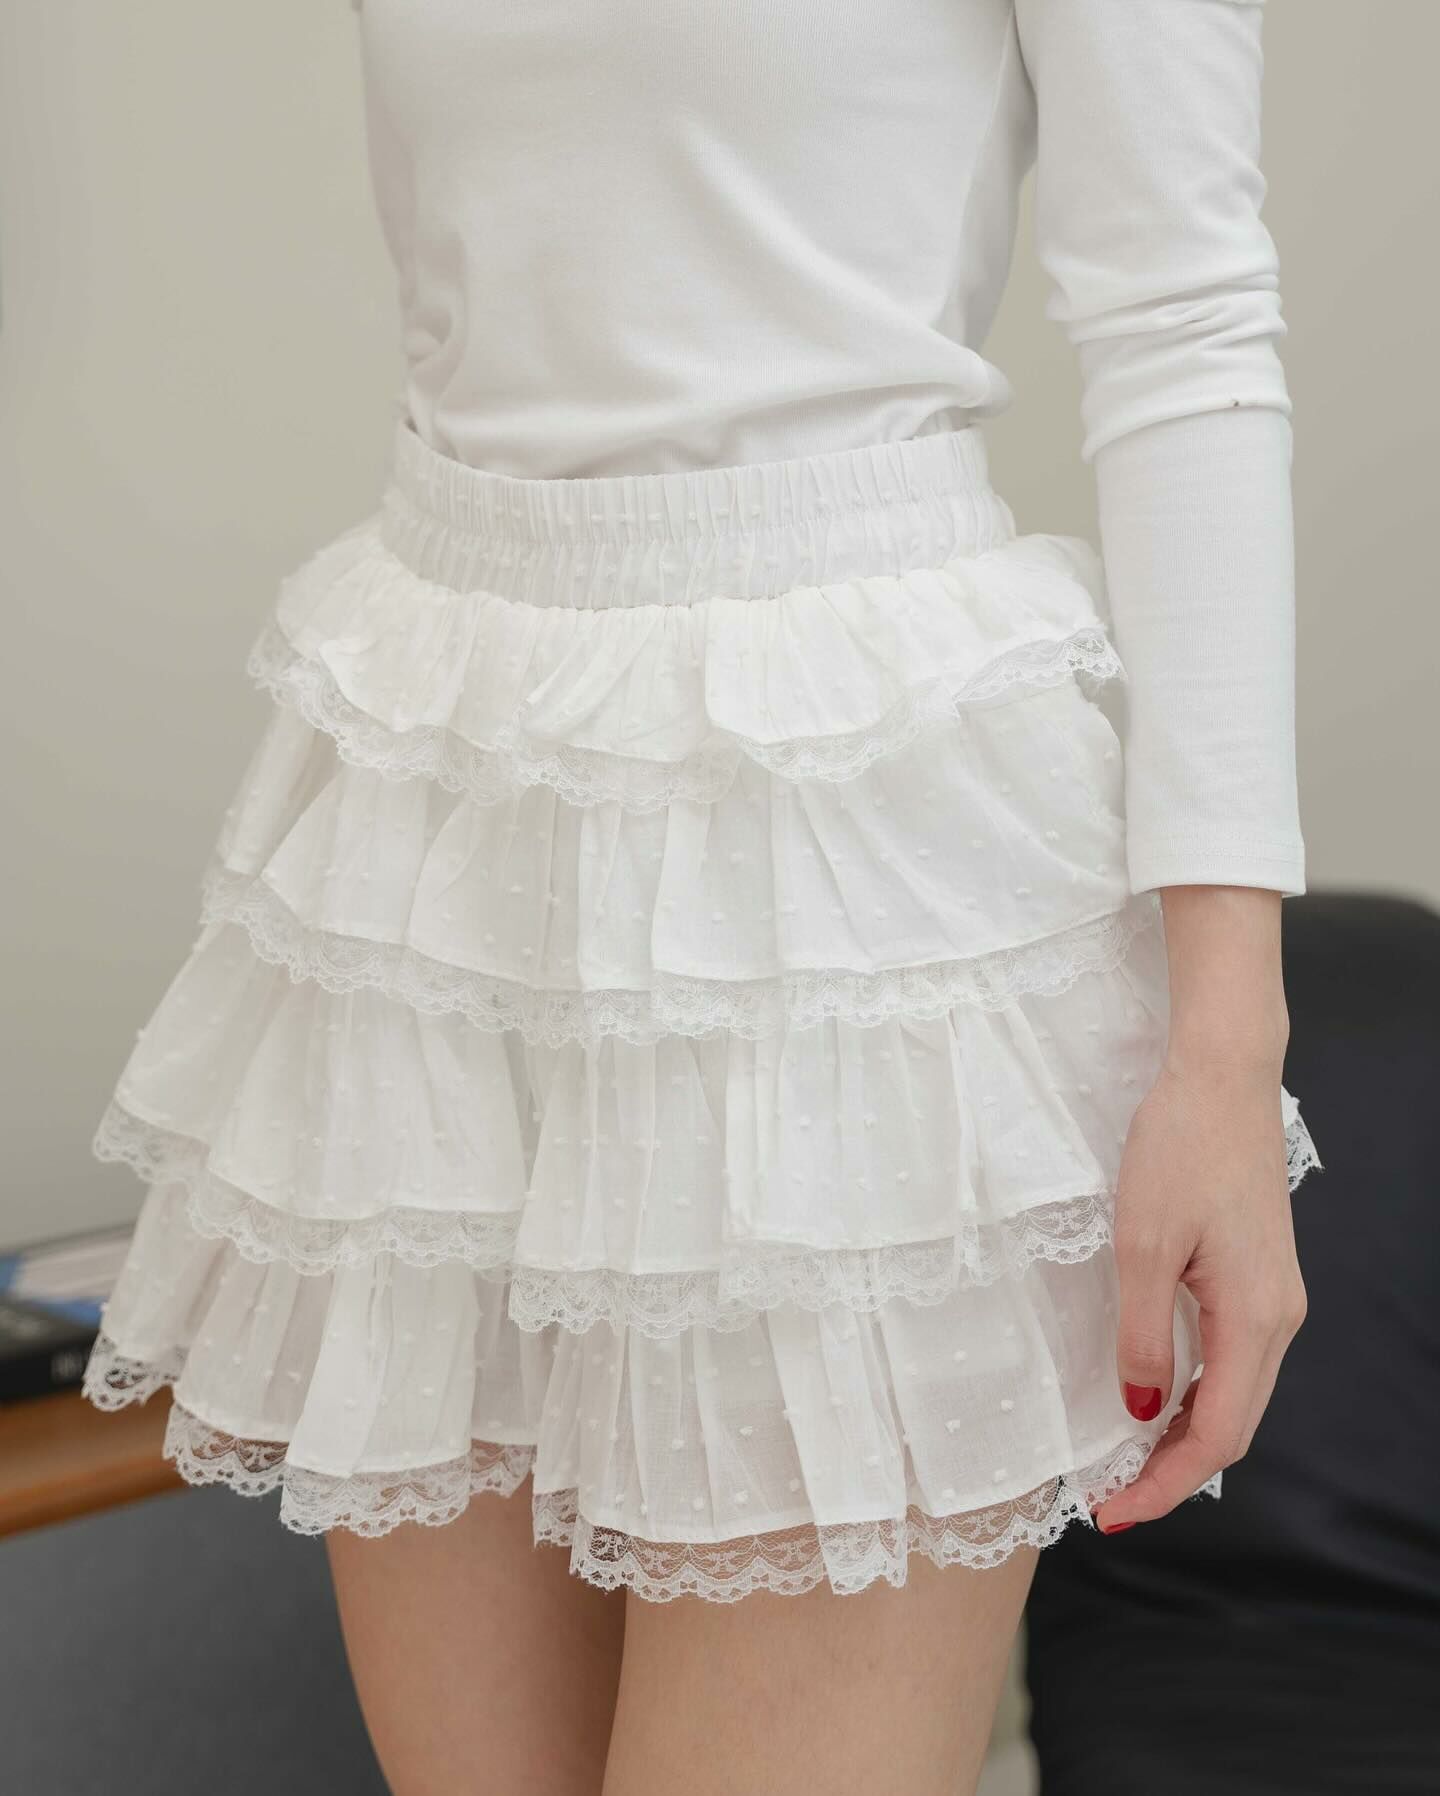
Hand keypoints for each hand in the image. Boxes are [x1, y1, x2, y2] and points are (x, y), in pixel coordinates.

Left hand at [1090, 1049, 1306, 1532]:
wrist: (1223, 1078)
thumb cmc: (1180, 1149)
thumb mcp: (1143, 1243)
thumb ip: (1142, 1332)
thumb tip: (1139, 1406)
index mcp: (1254, 1318)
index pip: (1216, 1435)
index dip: (1165, 1483)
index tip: (1112, 1511)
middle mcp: (1279, 1318)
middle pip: (1233, 1426)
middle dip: (1173, 1471)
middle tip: (1111, 1499)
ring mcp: (1275, 1298)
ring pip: (1236, 1395)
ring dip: (1184, 1435)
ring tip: (1124, 1461)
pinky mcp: (1260, 1277)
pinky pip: (1233, 1359)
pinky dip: (1196, 1393)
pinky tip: (1156, 1396)